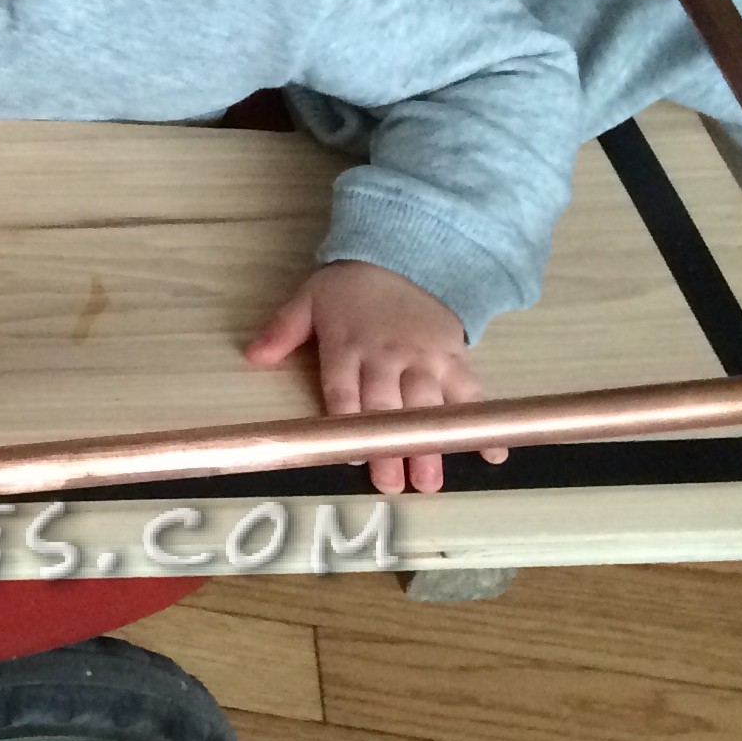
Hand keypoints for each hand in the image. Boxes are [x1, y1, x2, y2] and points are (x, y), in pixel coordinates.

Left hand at [244, 260, 508, 497]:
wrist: (404, 254)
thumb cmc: (350, 287)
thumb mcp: (308, 299)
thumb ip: (282, 331)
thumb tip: (251, 358)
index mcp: (347, 347)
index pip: (343, 391)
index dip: (346, 423)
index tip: (350, 456)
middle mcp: (386, 357)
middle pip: (387, 408)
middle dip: (389, 448)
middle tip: (391, 486)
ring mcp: (424, 358)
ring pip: (428, 407)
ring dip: (430, 445)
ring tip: (429, 482)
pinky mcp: (454, 356)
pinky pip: (471, 393)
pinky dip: (481, 422)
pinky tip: (490, 454)